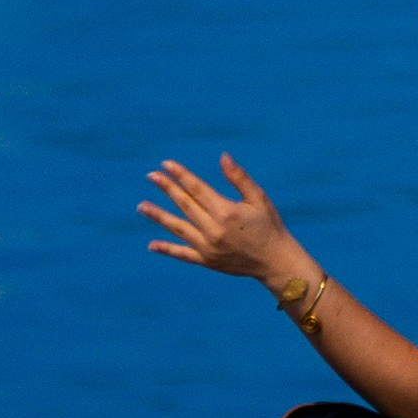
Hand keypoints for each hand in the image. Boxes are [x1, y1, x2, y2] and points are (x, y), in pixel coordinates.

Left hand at [142, 152, 305, 297]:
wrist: (275, 261)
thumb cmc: (269, 226)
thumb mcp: (259, 198)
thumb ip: (239, 178)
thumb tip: (223, 156)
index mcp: (226, 212)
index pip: (197, 189)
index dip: (181, 175)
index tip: (166, 164)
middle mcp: (214, 230)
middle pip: (184, 205)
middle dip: (167, 188)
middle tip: (151, 175)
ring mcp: (208, 248)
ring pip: (177, 228)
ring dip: (159, 216)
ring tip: (141, 206)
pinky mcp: (207, 261)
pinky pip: (183, 254)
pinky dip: (167, 249)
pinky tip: (151, 245)